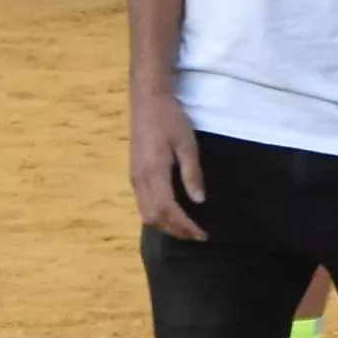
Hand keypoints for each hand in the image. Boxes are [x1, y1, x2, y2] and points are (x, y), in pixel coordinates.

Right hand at [129, 87, 206, 243]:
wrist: (147, 101)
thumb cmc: (170, 118)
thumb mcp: (187, 143)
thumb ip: (192, 173)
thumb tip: (199, 200)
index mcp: (154, 173)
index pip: (168, 210)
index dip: (185, 226)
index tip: (202, 235)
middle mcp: (140, 181)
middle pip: (154, 218)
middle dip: (175, 231)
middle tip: (196, 236)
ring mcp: (135, 179)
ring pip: (146, 214)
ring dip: (165, 226)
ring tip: (185, 229)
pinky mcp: (135, 175)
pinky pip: (143, 204)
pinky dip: (157, 216)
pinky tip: (171, 214)